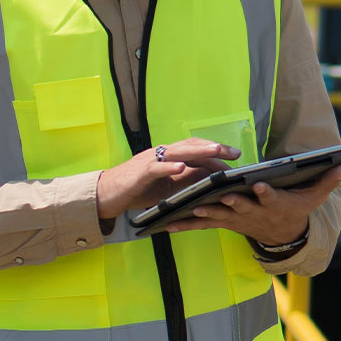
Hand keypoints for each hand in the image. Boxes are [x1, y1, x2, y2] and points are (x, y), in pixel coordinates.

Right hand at [96, 139, 239, 219]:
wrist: (106, 194)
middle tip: (234, 153)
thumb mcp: (165, 186)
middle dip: (214, 148)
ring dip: (198, 151)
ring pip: (177, 152)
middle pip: (190, 146)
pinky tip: (181, 168)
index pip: (194, 149)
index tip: (234, 157)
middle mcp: (160, 154)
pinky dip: (169, 167)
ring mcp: (150, 162)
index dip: (214, 151)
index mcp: (167, 157)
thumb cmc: (135, 190)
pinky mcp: (139, 174)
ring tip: (216, 151)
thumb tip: (208, 177)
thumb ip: (184, 179)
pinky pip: (156, 168)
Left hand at [163, 165, 340, 245]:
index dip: (265, 191)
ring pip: (217, 215)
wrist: (283, 236)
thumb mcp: (313, 197)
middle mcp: (253, 212)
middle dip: (229, 201)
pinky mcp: (224, 222)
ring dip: (202, 213)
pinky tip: (167, 223)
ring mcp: (237, 218)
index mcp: (273, 202)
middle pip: (239, 206)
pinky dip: (186, 223)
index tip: (259, 185)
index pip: (270, 196)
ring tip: (186, 210)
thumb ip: (327, 181)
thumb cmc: (297, 209)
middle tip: (217, 197)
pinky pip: (202, 223)